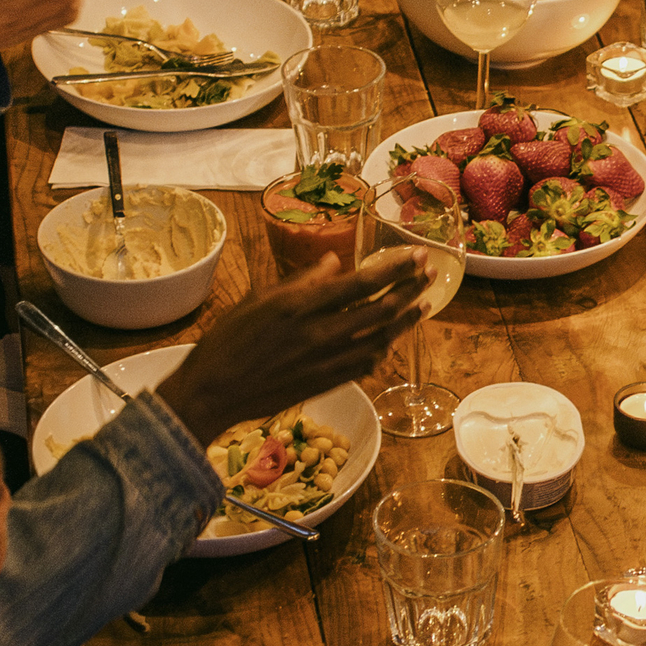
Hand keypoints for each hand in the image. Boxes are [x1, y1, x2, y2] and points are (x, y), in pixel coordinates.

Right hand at [153, 261, 423, 444]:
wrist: (215, 391)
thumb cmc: (230, 339)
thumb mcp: (261, 298)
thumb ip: (303, 281)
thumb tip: (335, 261)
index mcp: (302, 305)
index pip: (362, 282)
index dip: (395, 268)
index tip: (416, 254)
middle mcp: (321, 333)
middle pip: (381, 309)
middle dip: (411, 289)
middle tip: (429, 273)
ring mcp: (327, 361)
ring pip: (381, 338)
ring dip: (406, 320)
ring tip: (424, 304)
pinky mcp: (328, 383)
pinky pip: (367, 364)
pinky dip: (384, 348)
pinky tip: (393, 338)